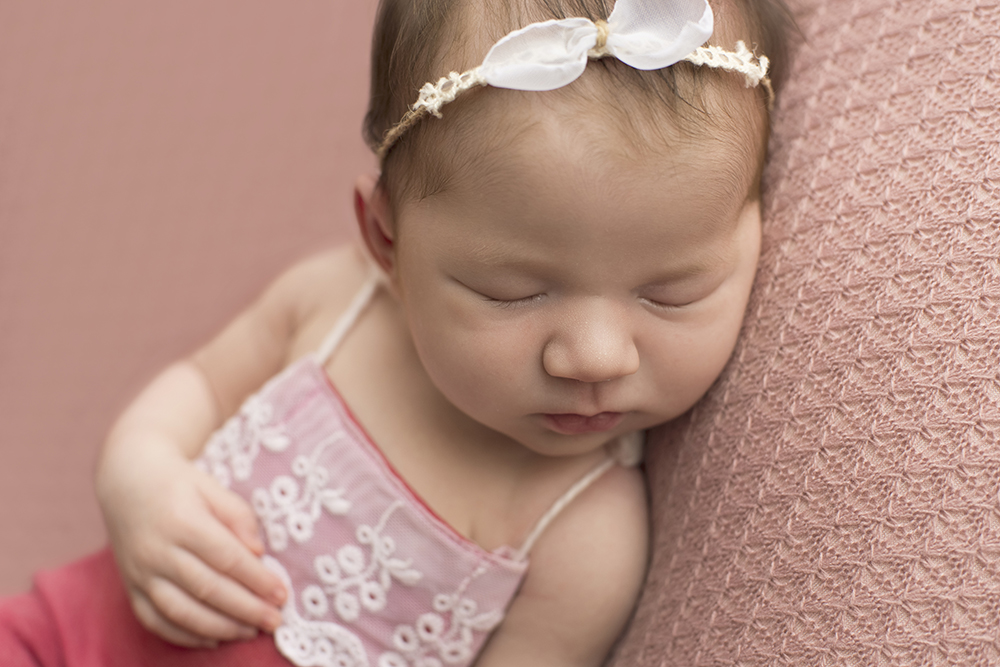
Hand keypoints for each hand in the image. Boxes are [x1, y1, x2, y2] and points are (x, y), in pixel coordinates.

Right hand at [99, 437, 286, 647]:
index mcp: (182, 521)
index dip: (256, 579)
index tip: (282, 594)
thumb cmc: (179, 484)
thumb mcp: (213, 487)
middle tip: (274, 621)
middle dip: (245, 609)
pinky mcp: (130, 587)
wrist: (127, 481)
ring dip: (219, 628)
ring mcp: (139, 573)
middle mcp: (157, 551)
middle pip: (207, 589)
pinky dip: (184, 636)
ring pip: (180, 612)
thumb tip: (258, 553)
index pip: (226, 558)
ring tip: (250, 632)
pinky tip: (213, 641)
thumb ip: (239, 516)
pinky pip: (154, 621)